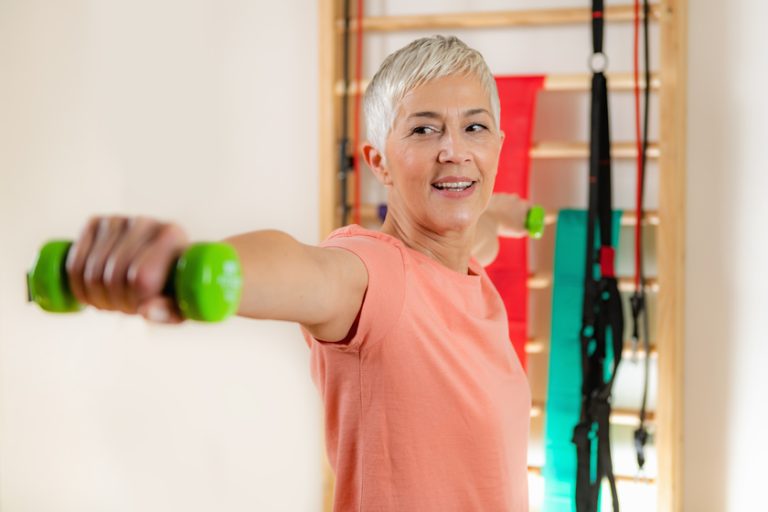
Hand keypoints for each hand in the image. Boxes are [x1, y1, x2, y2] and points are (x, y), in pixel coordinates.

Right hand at [65, 216, 188, 322]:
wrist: (161, 259)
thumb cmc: (174, 286)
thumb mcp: (181, 305)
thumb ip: (170, 312)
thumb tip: (145, 310)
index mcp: (173, 236)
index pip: (141, 277)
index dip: (135, 301)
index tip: (142, 308)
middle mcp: (145, 222)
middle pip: (114, 276)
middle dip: (116, 302)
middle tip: (126, 308)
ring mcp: (118, 220)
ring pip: (92, 273)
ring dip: (97, 298)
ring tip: (113, 302)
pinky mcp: (95, 223)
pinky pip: (74, 264)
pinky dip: (78, 287)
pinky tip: (91, 294)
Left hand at [486, 193, 529, 237]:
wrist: (487, 221)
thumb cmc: (505, 227)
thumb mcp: (519, 232)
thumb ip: (526, 230)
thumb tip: (527, 230)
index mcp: (523, 205)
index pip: (530, 207)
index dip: (529, 213)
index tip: (527, 219)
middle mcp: (515, 197)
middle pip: (519, 204)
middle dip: (517, 210)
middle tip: (513, 219)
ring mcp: (504, 195)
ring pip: (507, 202)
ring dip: (506, 208)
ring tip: (501, 219)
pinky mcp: (494, 196)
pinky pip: (498, 202)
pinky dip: (497, 207)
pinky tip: (494, 214)